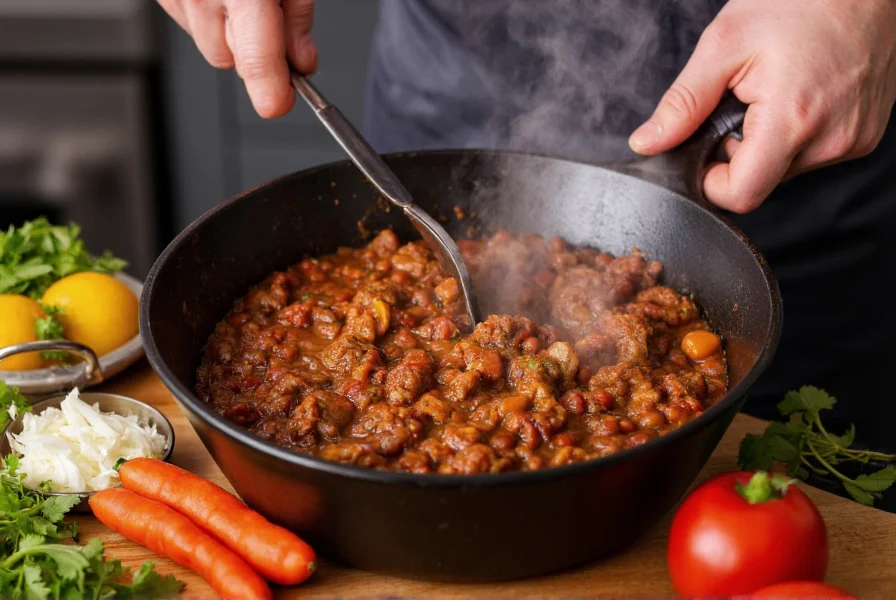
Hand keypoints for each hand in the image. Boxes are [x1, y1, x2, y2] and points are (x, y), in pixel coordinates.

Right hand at [157, 0, 316, 118]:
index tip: (279, 103)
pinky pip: (190, 23)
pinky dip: (208, 15)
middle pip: (230, 60)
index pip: (255, 62)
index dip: (272, 92)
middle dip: (255, 50)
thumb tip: (301, 63)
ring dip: (229, 32)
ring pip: (210, 45)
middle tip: (270, 17)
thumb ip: (297, 19)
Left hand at [628, 0, 895, 212]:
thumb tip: (648, 142)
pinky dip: (796, 135)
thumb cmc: (800, 1)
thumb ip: (683, 103)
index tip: (704, 151)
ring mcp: (852, 140)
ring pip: (785, 170)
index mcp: (792, 121)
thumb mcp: (724, 46)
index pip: (741, 194)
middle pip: (760, 183)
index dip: (711, 181)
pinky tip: (799, 96)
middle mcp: (829, 140)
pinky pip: (813, 154)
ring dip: (767, 143)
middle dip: (737, 154)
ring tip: (774, 93)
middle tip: (740, 105)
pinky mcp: (863, 136)